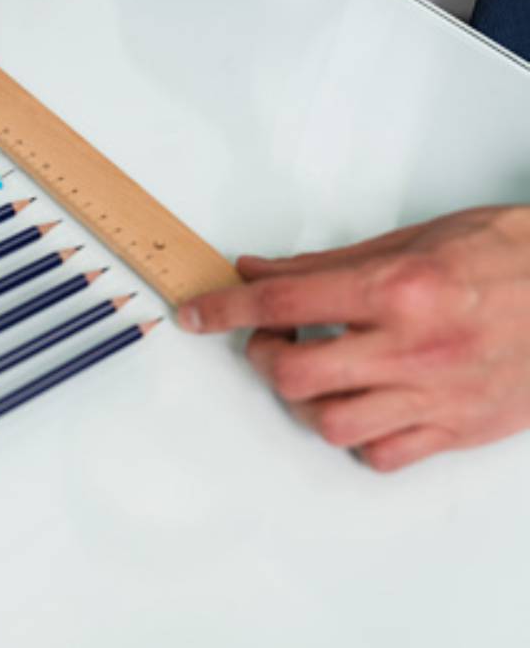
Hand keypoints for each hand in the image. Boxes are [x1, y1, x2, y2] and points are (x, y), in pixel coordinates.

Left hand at [178, 206, 529, 470]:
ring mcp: (436, 395)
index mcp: (398, 288)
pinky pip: (380, 455)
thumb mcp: (414, 239)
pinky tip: (365, 404)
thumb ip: (327, 264)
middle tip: (272, 338)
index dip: (225, 309)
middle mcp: (413, 346)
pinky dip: (358, 436)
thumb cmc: (512, 256)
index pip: (283, 301)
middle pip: (293, 373)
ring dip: (308, 398)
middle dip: (264, 357)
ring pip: (330, 424)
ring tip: (321, 371)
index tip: (195, 313)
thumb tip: (258, 269)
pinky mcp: (458, 430)